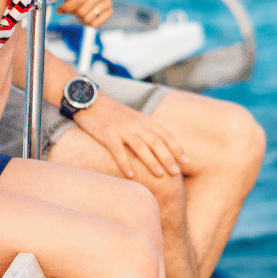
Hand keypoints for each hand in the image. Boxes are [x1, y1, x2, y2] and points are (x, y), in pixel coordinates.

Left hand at [52, 0, 111, 27]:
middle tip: (69, 9)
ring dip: (79, 18)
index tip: (59, 10)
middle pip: (82, 12)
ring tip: (78, 10)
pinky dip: (88, 23)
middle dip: (72, 13)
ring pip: (88, 19)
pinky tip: (85, 14)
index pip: (78, 0)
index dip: (66, 8)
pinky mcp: (109, 9)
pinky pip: (96, 24)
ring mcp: (107, 0)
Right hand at [71, 93, 186, 178]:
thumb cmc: (112, 113)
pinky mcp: (107, 135)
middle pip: (156, 142)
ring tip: (160, 175)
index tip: (186, 161)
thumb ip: (145, 129)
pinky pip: (118, 152)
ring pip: (141, 147)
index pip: (165, 134)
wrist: (90, 101)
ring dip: (152, 162)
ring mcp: (122, 129)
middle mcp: (136, 124)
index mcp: (144, 120)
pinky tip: (131, 176)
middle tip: (176, 172)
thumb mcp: (133, 117)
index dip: (177, 148)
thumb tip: (160, 146)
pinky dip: (126, 164)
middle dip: (168, 158)